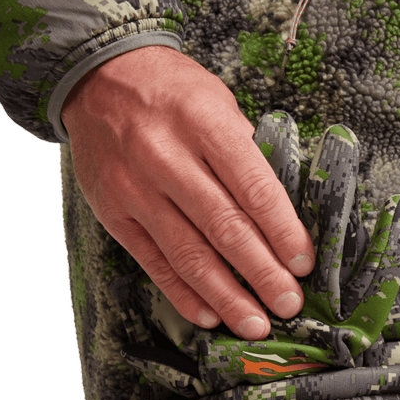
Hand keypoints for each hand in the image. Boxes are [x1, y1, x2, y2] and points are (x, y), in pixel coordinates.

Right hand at [61, 46, 314, 338]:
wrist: (95, 74)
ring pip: (189, 255)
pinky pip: (154, 263)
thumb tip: (284, 216)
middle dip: (262, 273)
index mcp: (203, 124)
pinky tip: (210, 316)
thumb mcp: (219, 102)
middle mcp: (165, 157)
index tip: (303, 265)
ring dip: (227, 297)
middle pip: (224, 229)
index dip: (283, 232)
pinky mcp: (114, 214)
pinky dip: (184, 295)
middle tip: (288, 304)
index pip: (253, 189)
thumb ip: (248, 156)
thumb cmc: (172, 92)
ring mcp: (135, 189)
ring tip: (255, 324)